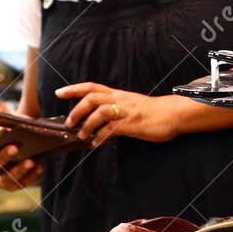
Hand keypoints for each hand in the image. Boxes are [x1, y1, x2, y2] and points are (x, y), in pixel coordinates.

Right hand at [0, 125, 41, 189]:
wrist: (7, 158)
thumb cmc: (2, 141)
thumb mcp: (0, 133)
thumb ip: (5, 126)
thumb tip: (17, 116)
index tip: (0, 129)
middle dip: (4, 156)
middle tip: (15, 147)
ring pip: (7, 179)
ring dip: (19, 170)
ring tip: (31, 160)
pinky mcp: (12, 187)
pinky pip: (22, 183)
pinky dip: (31, 175)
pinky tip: (40, 166)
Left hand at [56, 83, 182, 147]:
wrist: (173, 114)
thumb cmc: (153, 112)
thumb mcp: (130, 108)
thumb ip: (115, 114)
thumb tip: (100, 126)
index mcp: (118, 95)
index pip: (92, 87)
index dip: (74, 89)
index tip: (59, 93)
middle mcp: (120, 99)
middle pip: (92, 97)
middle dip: (77, 109)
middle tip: (69, 123)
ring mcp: (126, 111)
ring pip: (100, 111)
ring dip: (86, 124)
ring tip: (81, 135)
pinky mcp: (132, 123)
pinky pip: (111, 128)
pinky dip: (100, 137)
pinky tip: (95, 144)